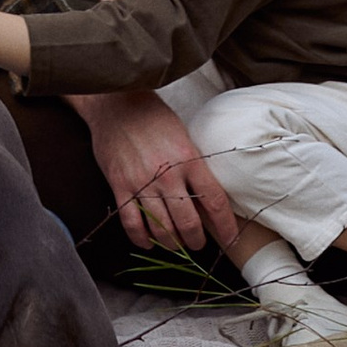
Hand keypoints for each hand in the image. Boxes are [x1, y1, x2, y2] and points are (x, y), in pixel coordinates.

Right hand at [77, 91, 245, 261]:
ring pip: (161, 229)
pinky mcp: (120, 185)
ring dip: (171, 244)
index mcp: (188, 158)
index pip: (214, 200)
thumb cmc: (153, 117)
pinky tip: (147, 242)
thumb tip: (207, 198)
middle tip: (196, 244)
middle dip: (196, 241)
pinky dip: (141, 239)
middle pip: (188, 222)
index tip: (230, 238)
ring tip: (175, 244)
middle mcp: (167, 174)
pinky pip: (132, 223)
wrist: (116, 103)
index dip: (225, 225)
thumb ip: (194, 166)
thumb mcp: (183, 135)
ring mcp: (141, 181)